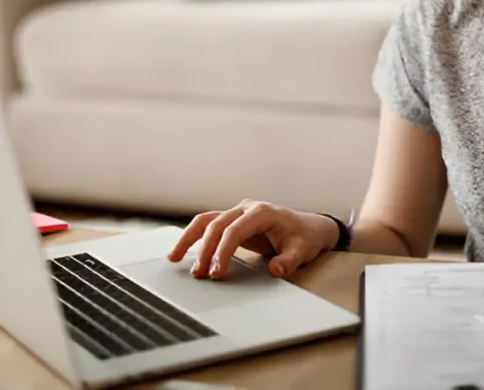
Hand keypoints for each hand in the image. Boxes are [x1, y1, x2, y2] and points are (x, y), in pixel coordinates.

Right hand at [166, 199, 338, 279]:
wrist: (309, 228)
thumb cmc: (305, 238)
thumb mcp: (302, 250)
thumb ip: (290, 260)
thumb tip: (277, 270)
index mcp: (261, 212)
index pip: (234, 230)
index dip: (223, 251)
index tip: (217, 272)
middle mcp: (246, 208)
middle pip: (216, 224)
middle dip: (204, 249)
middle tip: (198, 274)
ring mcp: (238, 212)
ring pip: (206, 221)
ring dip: (189, 238)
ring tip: (174, 258)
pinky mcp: (233, 221)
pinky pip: (209, 226)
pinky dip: (194, 237)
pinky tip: (182, 252)